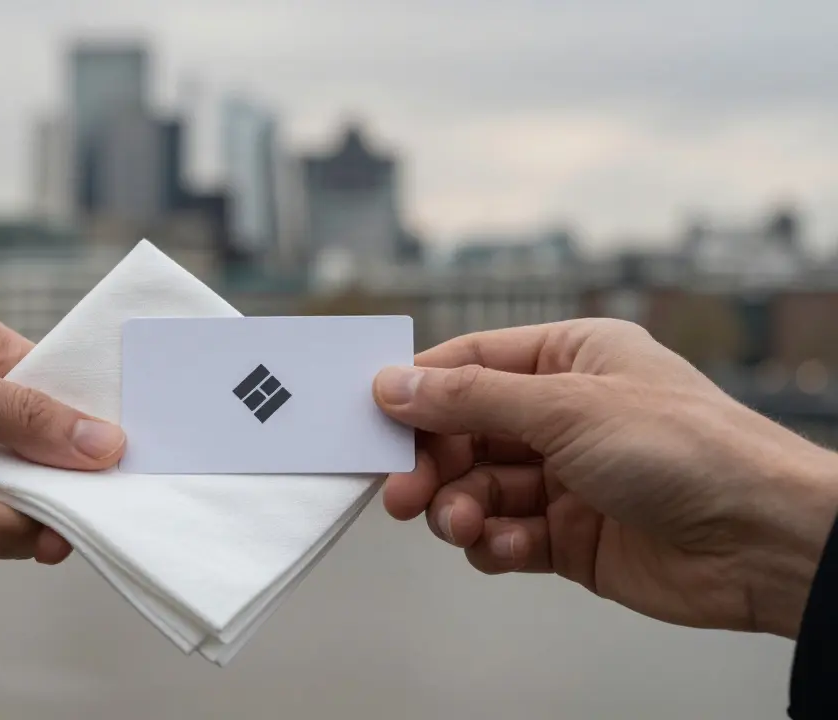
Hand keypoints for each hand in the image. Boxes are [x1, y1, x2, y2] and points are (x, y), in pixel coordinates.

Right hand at [373, 319, 837, 637]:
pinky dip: (495, 543)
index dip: (419, 390)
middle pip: (464, 431)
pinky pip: (506, 535)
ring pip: (478, 487)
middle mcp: (565, 414)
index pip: (471, 363)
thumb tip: (395, 384)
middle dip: (431, 463)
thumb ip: (471, 398)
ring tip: (463, 523)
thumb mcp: (566, 408)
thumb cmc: (689, 451)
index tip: (373, 419)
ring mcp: (567, 476)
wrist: (762, 541)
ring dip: (460, 507)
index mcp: (571, 359)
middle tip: (400, 492)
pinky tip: (506, 547)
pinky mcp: (570, 535)